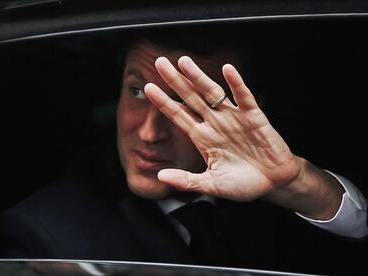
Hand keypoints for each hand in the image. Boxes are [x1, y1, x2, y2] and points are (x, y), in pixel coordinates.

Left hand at [144, 56, 301, 201]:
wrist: (273, 183)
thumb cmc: (243, 184)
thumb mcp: (211, 185)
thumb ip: (187, 181)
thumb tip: (160, 177)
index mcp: (202, 137)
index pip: (178, 115)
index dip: (163, 102)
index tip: (147, 88)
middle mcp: (214, 123)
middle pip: (191, 97)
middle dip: (176, 81)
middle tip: (160, 63)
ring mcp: (233, 117)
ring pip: (212, 93)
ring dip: (199, 77)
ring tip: (184, 61)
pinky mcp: (254, 116)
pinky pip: (243, 97)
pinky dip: (236, 84)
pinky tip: (227, 70)